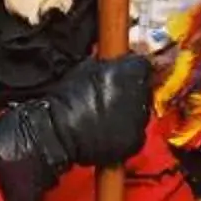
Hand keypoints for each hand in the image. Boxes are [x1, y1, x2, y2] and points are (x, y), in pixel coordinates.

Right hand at [0, 52, 153, 200]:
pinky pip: (135, 134)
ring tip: (106, 114)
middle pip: (144, 90)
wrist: (56, 132)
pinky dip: (126, 132)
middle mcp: (139, 95)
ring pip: (141, 112)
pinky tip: (109, 130)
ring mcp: (139, 120)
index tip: (123, 75)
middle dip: (131, 91)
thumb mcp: (87, 67)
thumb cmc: (66, 99)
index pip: (143, 66)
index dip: (132, 70)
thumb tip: (118, 59)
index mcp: (130, 71)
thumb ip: (108, 62)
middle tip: (112, 96)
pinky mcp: (135, 141)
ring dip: (129, 112)